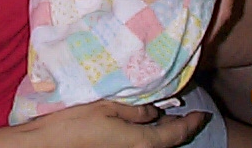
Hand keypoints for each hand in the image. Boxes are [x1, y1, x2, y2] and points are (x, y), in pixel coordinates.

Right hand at [16, 100, 207, 147]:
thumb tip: (154, 110)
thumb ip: (135, 110)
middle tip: (186, 111)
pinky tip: (142, 120)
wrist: (47, 145)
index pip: (175, 135)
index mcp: (140, 142)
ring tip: (166, 112)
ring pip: (152, 144)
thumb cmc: (75, 124)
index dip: (192, 124)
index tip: (204, 114)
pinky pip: (139, 143)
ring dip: (161, 130)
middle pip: (165, 142)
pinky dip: (147, 133)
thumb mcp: (107, 107)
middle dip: (177, 127)